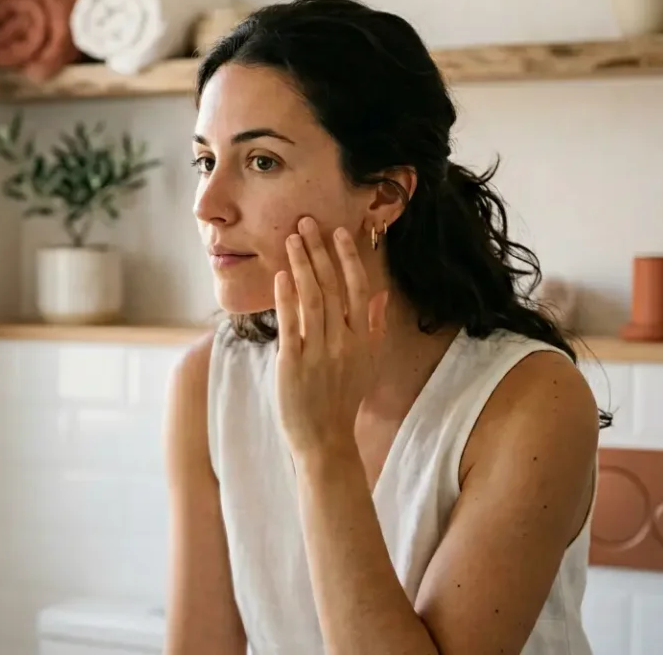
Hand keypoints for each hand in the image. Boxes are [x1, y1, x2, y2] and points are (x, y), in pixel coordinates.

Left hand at [273, 217, 388, 456]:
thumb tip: (381, 297)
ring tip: (292, 240)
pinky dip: (286, 297)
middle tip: (306, 223)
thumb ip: (375, 329)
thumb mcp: (368, 364)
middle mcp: (344, 342)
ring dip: (302, 266)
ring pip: (313, 298)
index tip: (339, 232)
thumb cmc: (345, 401)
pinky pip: (291, 323)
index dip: (349, 258)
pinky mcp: (294, 363)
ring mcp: (319, 352)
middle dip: (320, 252)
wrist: (326, 440)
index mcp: (363, 340)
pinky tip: (281, 275)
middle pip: (334, 287)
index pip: (359, 289)